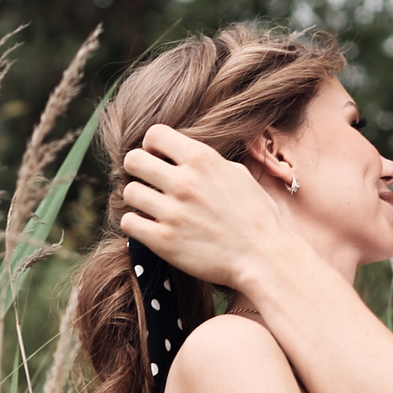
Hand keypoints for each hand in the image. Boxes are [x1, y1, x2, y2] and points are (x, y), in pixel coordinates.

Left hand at [118, 124, 294, 287]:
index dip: (152, 146)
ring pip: (128, 192)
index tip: (159, 159)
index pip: (154, 134)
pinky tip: (149, 227)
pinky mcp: (164, 241)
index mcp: (202, 159)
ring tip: (152, 208)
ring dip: (138, 199)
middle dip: (138, 170)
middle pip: (133, 160)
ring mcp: (172, 212)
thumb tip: (184, 154)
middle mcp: (184, 182)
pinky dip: (135, 224)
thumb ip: (207, 161)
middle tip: (149, 183)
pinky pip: (128, 223)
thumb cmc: (256, 216)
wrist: (263, 258)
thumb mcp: (238, 174)